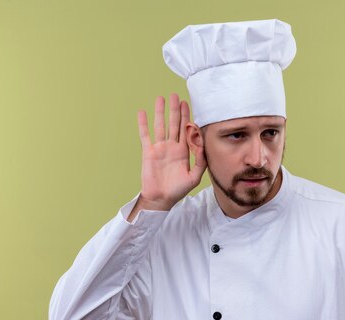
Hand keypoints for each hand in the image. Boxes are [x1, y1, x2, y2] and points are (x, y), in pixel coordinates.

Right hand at [135, 93, 205, 210]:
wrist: (161, 199)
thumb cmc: (178, 190)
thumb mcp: (194, 177)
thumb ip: (200, 161)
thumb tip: (202, 144)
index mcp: (183, 151)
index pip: (186, 130)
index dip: (187, 117)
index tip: (187, 105)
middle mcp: (171, 146)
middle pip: (174, 124)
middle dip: (175, 110)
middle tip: (176, 95)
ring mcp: (159, 148)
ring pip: (160, 126)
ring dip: (160, 112)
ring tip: (161, 98)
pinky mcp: (148, 152)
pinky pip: (145, 135)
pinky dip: (143, 124)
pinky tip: (142, 112)